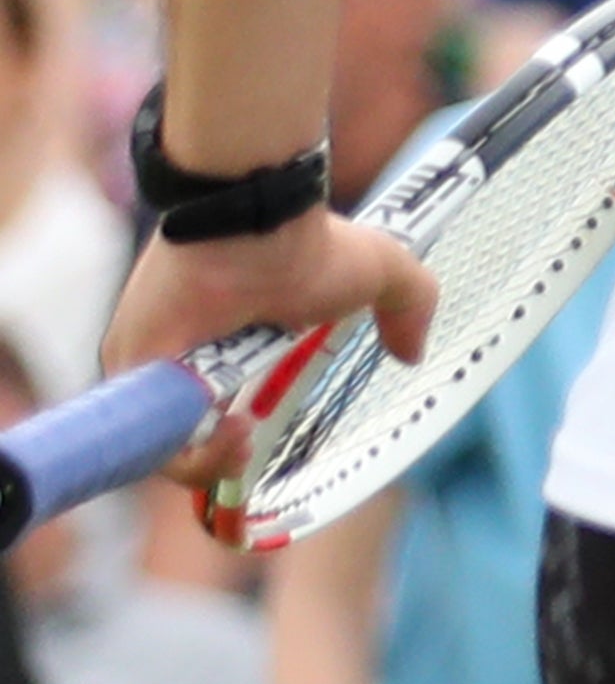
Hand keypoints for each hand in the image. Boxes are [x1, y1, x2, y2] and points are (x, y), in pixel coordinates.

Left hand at [105, 206, 437, 469]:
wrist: (257, 225)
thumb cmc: (310, 244)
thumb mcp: (381, 274)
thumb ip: (408, 307)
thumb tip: (413, 353)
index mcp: (225, 337)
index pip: (216, 405)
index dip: (235, 436)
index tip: (262, 432)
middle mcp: (179, 352)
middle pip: (187, 432)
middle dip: (223, 456)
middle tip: (253, 441)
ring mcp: (150, 360)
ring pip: (169, 441)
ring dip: (212, 458)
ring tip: (244, 438)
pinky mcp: (131, 367)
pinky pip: (154, 434)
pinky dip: (193, 451)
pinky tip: (234, 432)